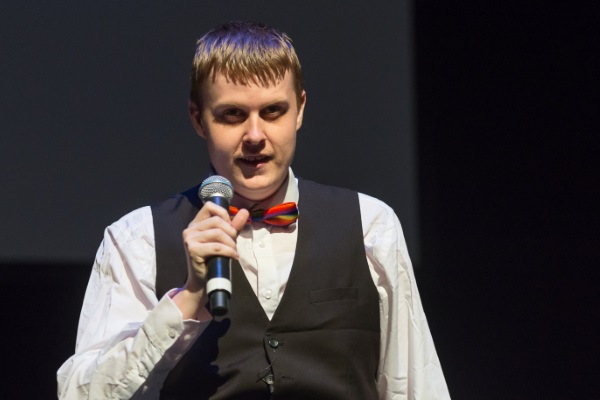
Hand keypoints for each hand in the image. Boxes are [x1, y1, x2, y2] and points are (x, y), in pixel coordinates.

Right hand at [173, 202, 248, 318]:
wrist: (202, 281)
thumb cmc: (213, 259)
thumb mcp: (225, 239)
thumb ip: (234, 225)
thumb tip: (245, 211)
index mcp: (196, 223)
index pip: (210, 206)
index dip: (224, 214)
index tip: (230, 227)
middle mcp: (190, 229)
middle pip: (217, 220)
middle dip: (231, 232)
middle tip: (234, 244)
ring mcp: (189, 239)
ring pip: (218, 233)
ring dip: (231, 243)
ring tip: (233, 251)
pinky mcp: (193, 250)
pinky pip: (216, 246)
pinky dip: (229, 251)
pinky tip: (233, 256)